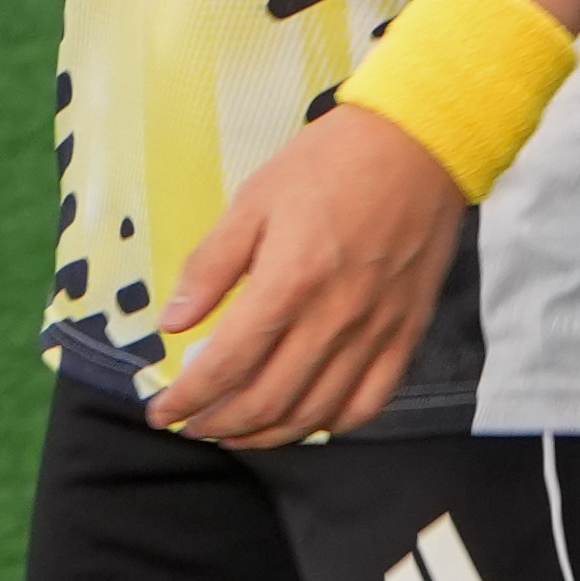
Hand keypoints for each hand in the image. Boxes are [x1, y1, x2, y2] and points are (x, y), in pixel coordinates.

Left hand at [141, 104, 464, 448]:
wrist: (417, 145)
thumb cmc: (331, 164)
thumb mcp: (254, 200)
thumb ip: (210, 266)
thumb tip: (172, 323)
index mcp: (288, 282)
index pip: (227, 365)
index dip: (187, 399)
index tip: (162, 413)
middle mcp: (333, 318)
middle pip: (266, 400)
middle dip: (218, 424)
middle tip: (190, 424)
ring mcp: (374, 333)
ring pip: (314, 413)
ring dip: (266, 435)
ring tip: (235, 432)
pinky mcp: (405, 336)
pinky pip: (367, 404)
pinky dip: (329, 424)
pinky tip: (304, 419)